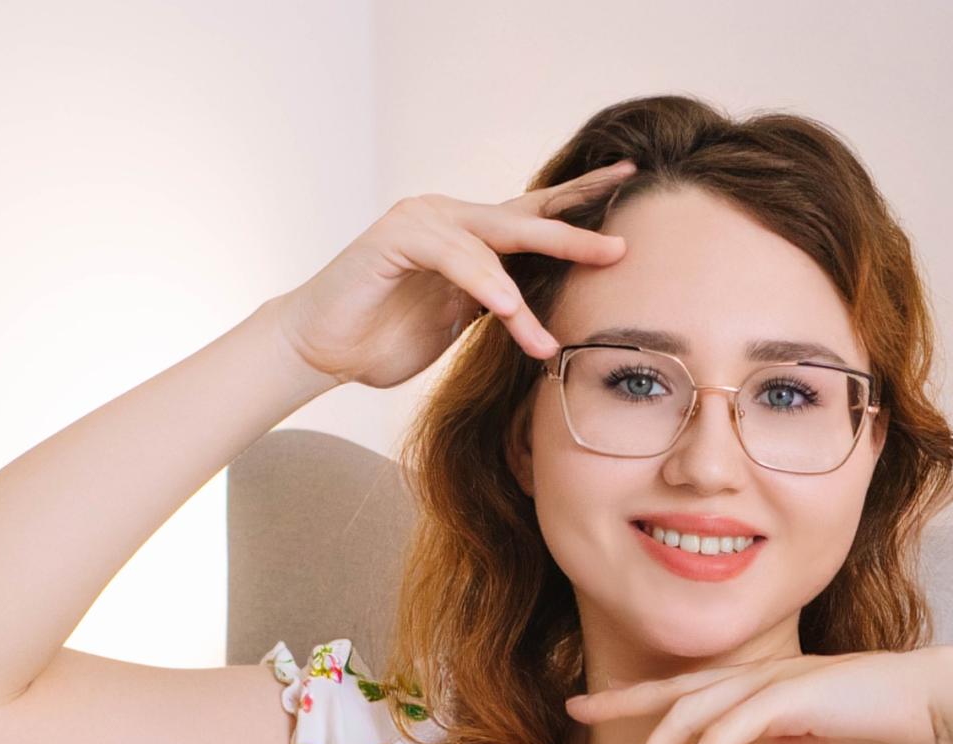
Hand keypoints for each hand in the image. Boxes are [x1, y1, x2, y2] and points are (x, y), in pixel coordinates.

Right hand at [268, 159, 637, 388]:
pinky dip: (485, 284)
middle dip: (577, 231)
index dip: (582, 203)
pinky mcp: (394, 237)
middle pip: (526, 217)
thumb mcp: (460, 322)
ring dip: (527, 290)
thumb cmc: (386, 338)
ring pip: (494, 241)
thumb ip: (500, 304)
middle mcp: (450, 217)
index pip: (535, 214)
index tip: (631, 186)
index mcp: (471, 235)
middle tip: (622, 247)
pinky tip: (509, 311)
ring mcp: (422, 221)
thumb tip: (553, 312)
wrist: (321, 348)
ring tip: (552, 335)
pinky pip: (454, 257)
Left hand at [564, 649, 952, 743]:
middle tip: (575, 715)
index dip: (636, 694)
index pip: (687, 687)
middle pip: (672, 691)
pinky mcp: (787, 700)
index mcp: (762, 682)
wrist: (935, 701)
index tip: (590, 702)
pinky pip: (726, 736)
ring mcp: (771, 683)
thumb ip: (783, 742)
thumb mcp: (820, 738)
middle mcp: (758, 675)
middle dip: (620, 706)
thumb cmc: (886, 721)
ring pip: (690, 716)